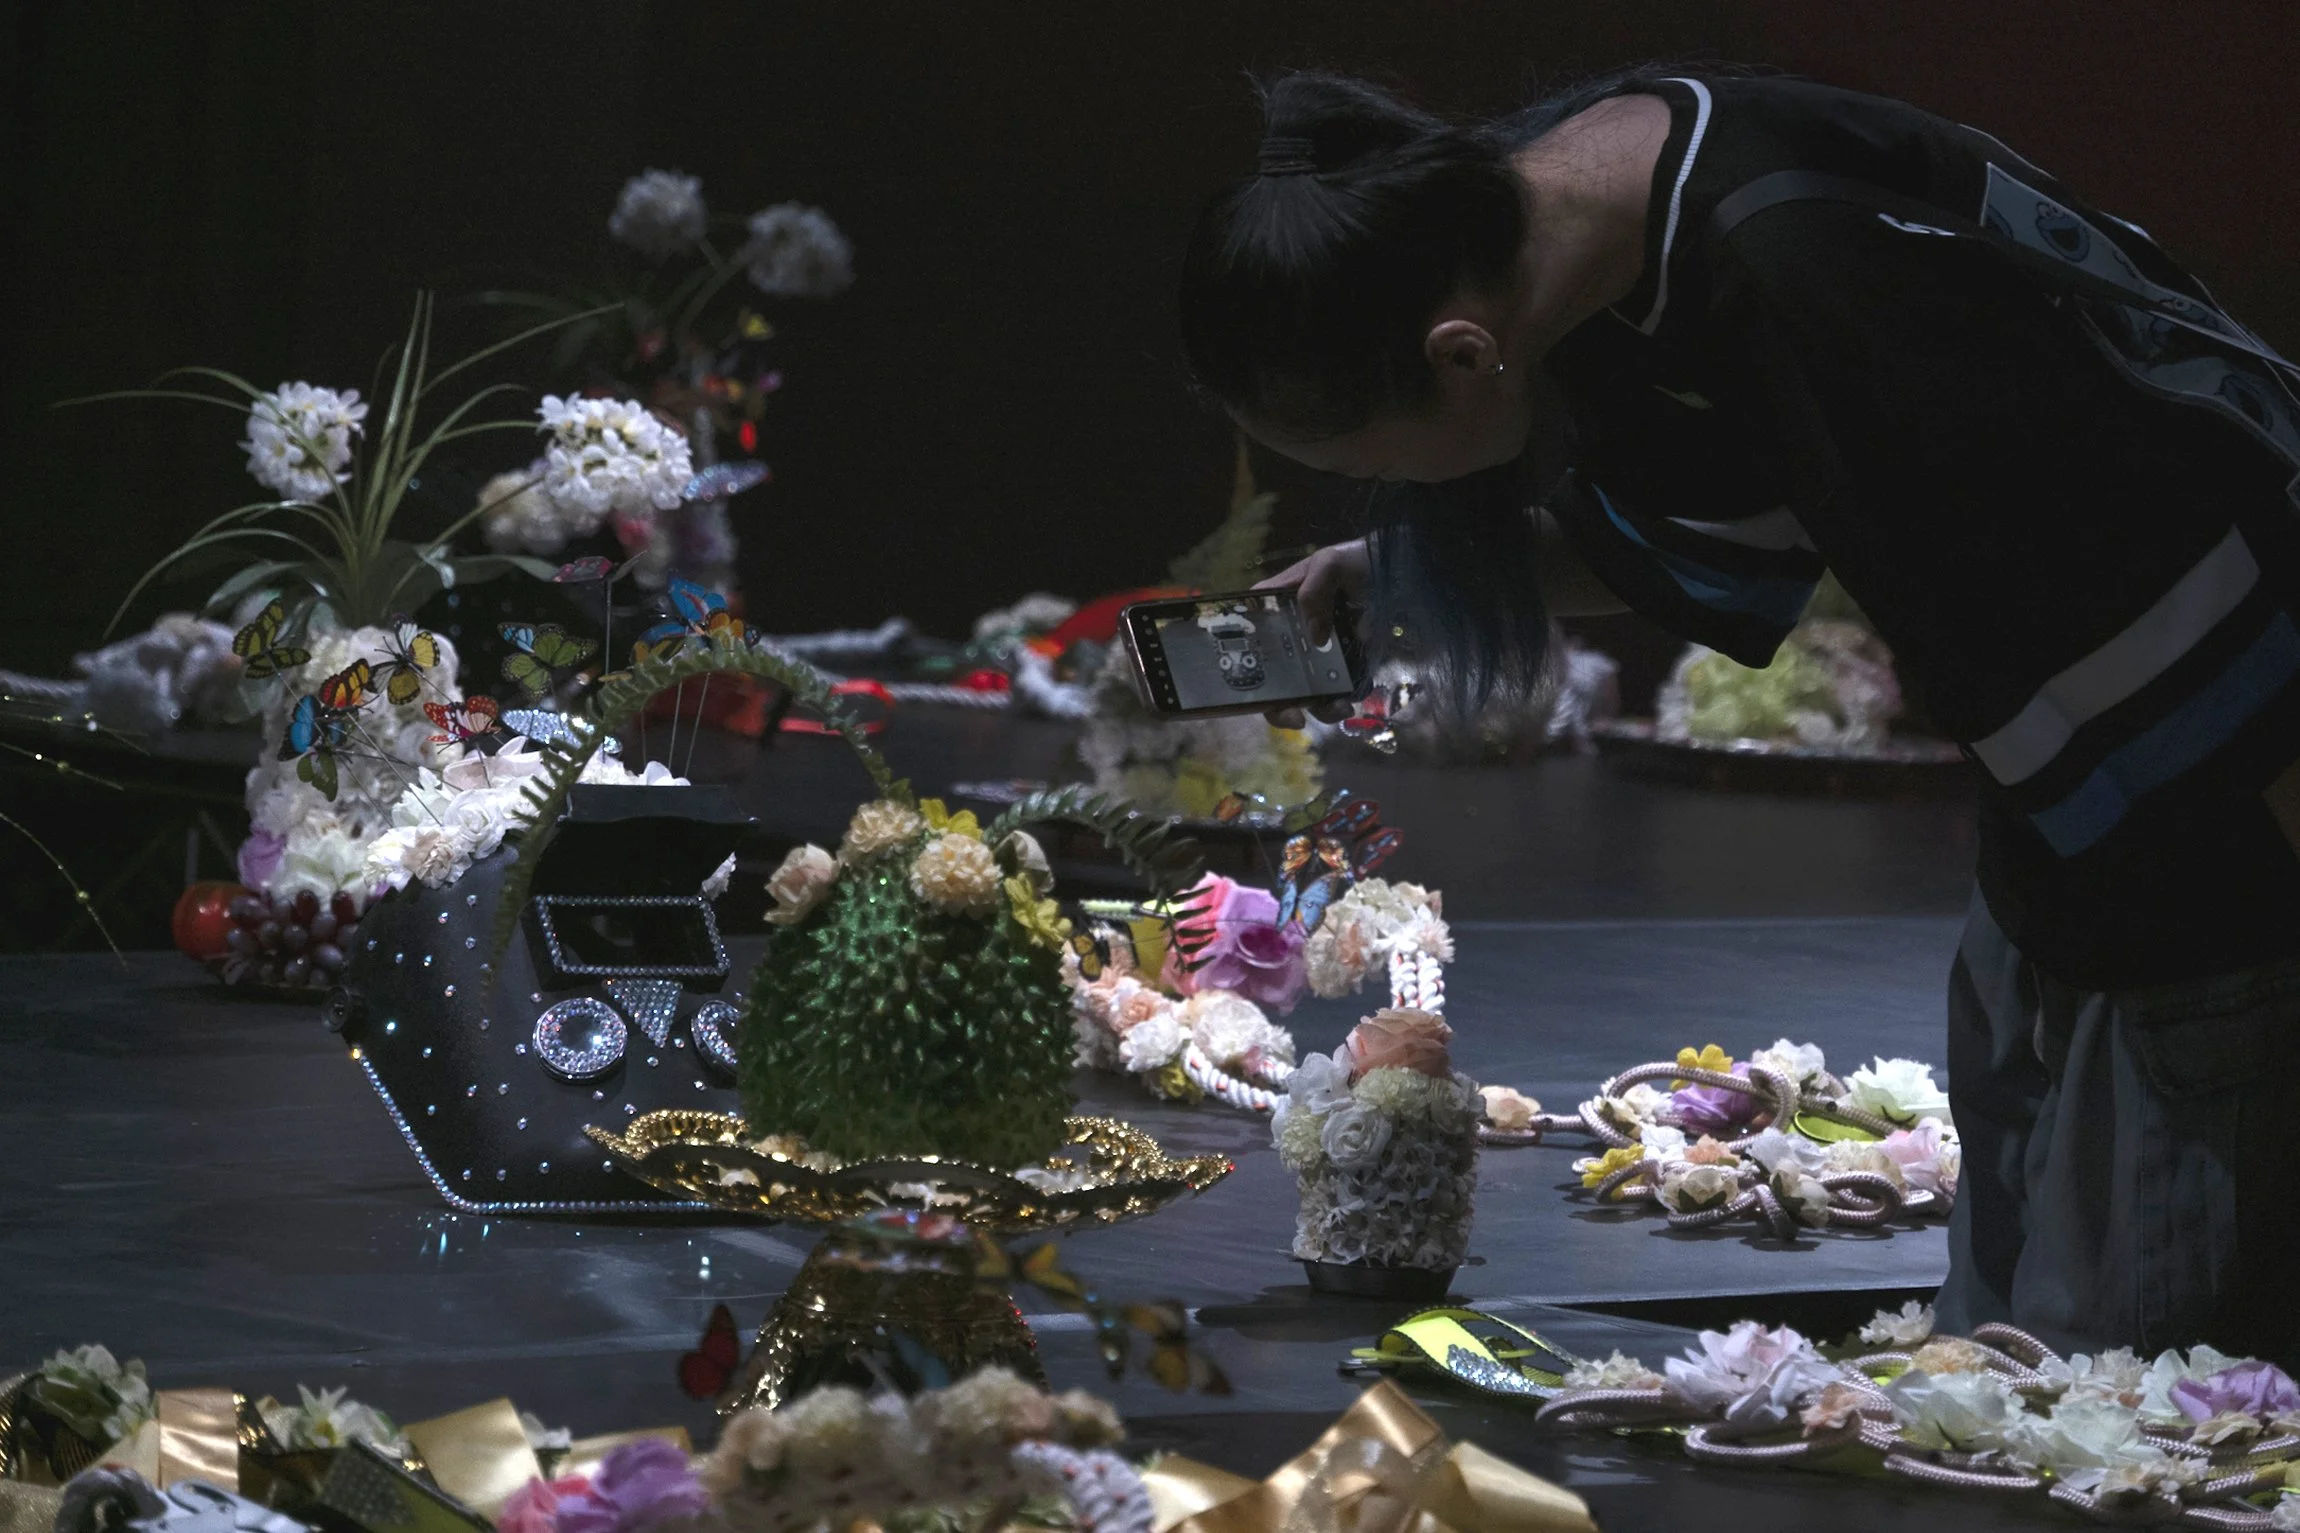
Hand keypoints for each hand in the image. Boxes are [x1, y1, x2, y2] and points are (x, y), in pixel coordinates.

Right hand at [1256, 539, 1368, 727]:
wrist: (1395, 568)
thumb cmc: (1352, 560)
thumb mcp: (1329, 563)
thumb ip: (1315, 590)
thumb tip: (1316, 636)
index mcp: (1274, 612)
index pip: (1247, 643)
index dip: (1242, 669)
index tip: (1258, 691)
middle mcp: (1289, 638)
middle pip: (1272, 680)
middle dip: (1281, 706)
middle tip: (1297, 717)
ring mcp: (1316, 655)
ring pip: (1305, 692)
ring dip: (1318, 708)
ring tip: (1338, 709)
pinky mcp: (1342, 666)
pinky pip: (1335, 691)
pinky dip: (1339, 702)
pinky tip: (1351, 701)